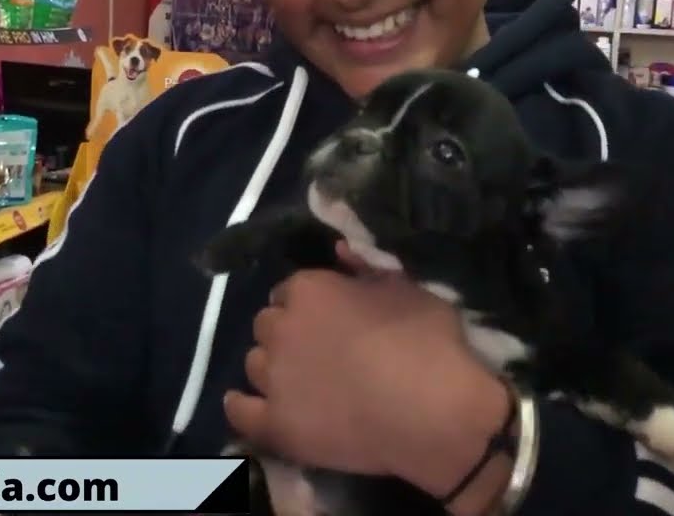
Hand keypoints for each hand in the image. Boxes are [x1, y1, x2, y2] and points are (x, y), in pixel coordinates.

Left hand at [224, 243, 515, 514]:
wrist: (434, 411)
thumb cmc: (428, 343)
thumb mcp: (407, 289)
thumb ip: (366, 269)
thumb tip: (340, 250)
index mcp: (310, 290)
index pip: (290, 290)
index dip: (308, 305)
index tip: (326, 319)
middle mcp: (281, 328)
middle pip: (267, 324)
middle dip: (286, 333)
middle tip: (315, 352)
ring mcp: (274, 377)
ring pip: (254, 364)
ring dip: (271, 367)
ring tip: (297, 382)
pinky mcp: (274, 423)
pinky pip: (239, 411)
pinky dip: (240, 406)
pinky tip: (246, 404)